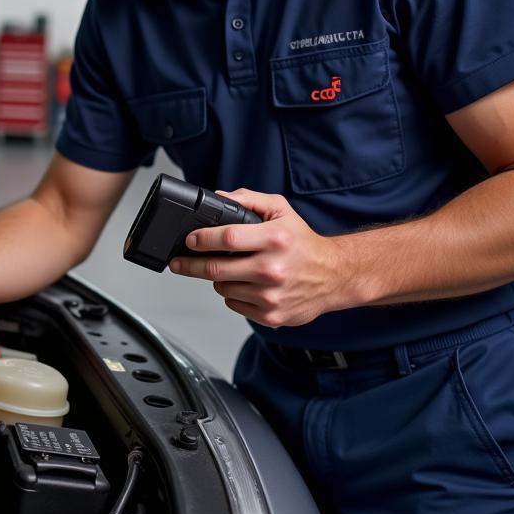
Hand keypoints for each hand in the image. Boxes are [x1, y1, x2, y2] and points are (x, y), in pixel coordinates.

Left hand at [168, 188, 344, 326]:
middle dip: (190, 265)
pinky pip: (234, 304)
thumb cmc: (305, 243)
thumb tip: (219, 197)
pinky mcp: (271, 315)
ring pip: (223, 288)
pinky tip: (244, 284)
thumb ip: (249, 199)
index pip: (226, 238)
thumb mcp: (281, 210)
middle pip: (216, 269)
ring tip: (227, 269)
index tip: (189, 240)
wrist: (334, 275)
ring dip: (217, 278)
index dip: (202, 239)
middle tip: (179, 262)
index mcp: (275, 239)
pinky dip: (232, 294)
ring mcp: (271, 295)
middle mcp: (273, 269)